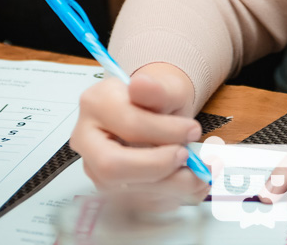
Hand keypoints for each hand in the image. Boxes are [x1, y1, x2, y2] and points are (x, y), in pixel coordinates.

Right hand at [69, 63, 206, 200]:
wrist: (155, 114)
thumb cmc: (158, 101)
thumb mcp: (167, 88)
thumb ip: (158, 89)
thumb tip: (141, 84)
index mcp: (96, 103)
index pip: (128, 124)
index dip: (165, 132)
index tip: (193, 130)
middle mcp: (87, 138)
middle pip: (112, 166)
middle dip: (157, 166)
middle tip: (187, 157)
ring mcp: (94, 166)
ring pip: (126, 190)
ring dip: (170, 186)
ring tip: (199, 174)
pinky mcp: (108, 188)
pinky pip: (137, 203)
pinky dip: (168, 196)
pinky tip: (188, 182)